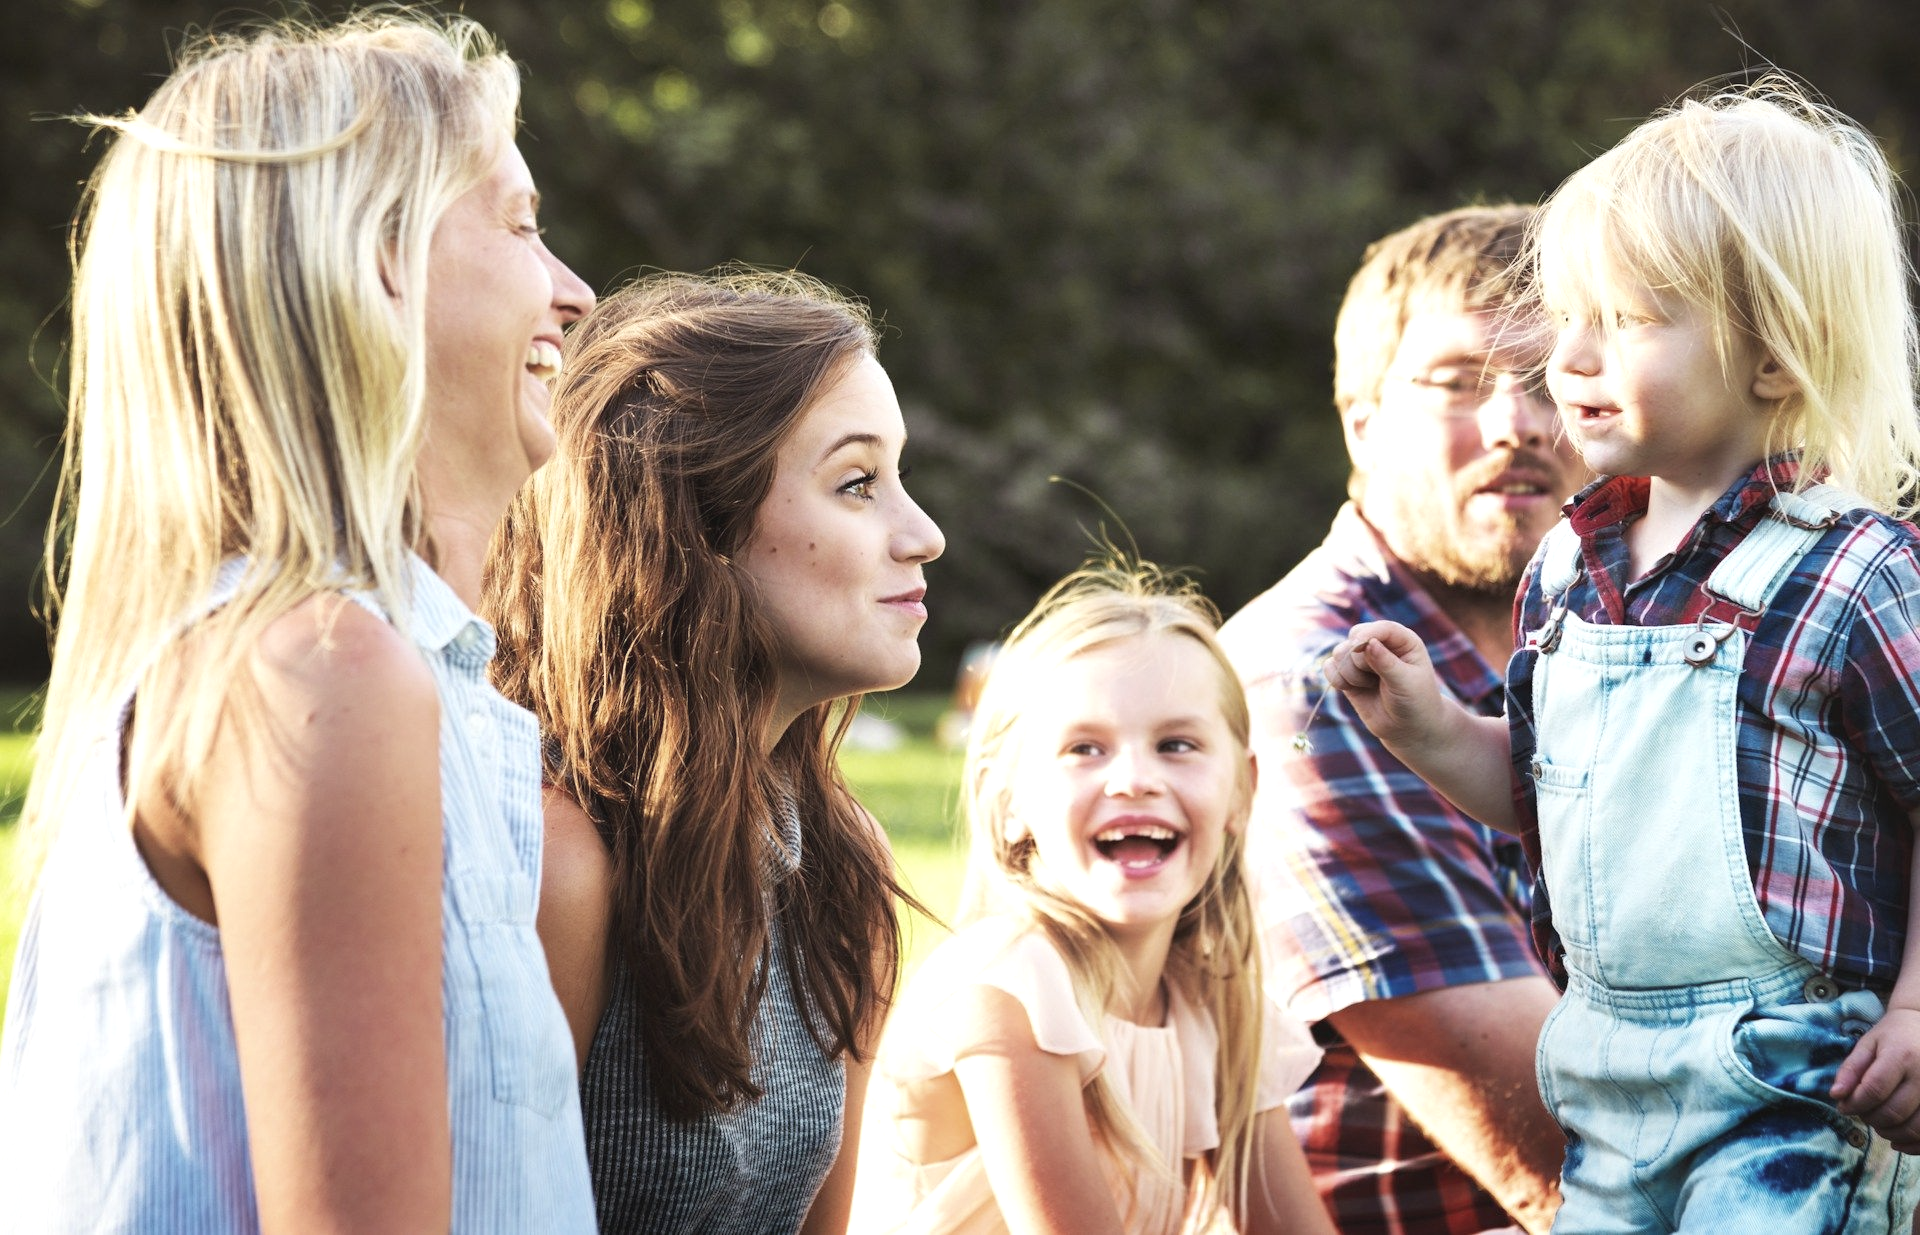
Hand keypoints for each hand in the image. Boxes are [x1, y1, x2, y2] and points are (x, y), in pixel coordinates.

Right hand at [1323, 620, 1447, 748]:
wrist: (1408, 728)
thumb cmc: (1415, 702)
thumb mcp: (1406, 683)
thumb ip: (1386, 663)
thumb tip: (1368, 643)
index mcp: (1403, 641)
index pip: (1381, 628)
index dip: (1368, 635)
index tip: (1359, 647)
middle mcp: (1381, 645)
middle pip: (1354, 638)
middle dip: (1359, 660)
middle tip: (1376, 680)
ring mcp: (1362, 659)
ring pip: (1339, 653)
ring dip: (1351, 674)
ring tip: (1370, 686)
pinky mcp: (1348, 674)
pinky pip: (1329, 668)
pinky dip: (1336, 679)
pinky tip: (1352, 689)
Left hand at [1832, 1006, 1919, 1152]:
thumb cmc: (1894, 1036)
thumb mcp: (1868, 1044)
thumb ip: (1851, 1069)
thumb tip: (1836, 1095)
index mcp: (1902, 1056)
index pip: (1874, 1090)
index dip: (1855, 1104)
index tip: (1843, 1107)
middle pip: (1893, 1112)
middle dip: (1870, 1118)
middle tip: (1861, 1113)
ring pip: (1914, 1128)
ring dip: (1890, 1133)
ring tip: (1878, 1124)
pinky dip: (1913, 1145)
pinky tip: (1898, 1141)